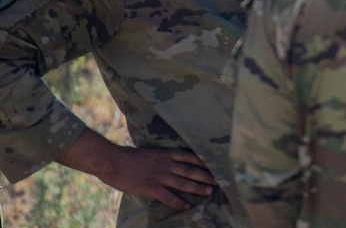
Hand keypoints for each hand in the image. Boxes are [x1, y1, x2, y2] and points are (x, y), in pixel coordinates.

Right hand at [100, 144, 217, 209]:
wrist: (113, 161)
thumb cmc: (129, 156)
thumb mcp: (150, 152)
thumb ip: (161, 157)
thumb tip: (169, 160)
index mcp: (166, 154)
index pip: (190, 156)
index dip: (203, 161)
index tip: (214, 165)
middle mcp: (167, 164)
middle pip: (192, 170)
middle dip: (206, 175)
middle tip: (219, 180)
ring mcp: (160, 176)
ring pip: (184, 182)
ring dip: (198, 187)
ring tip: (210, 191)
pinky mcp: (152, 188)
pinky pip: (169, 197)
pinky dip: (179, 202)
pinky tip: (187, 206)